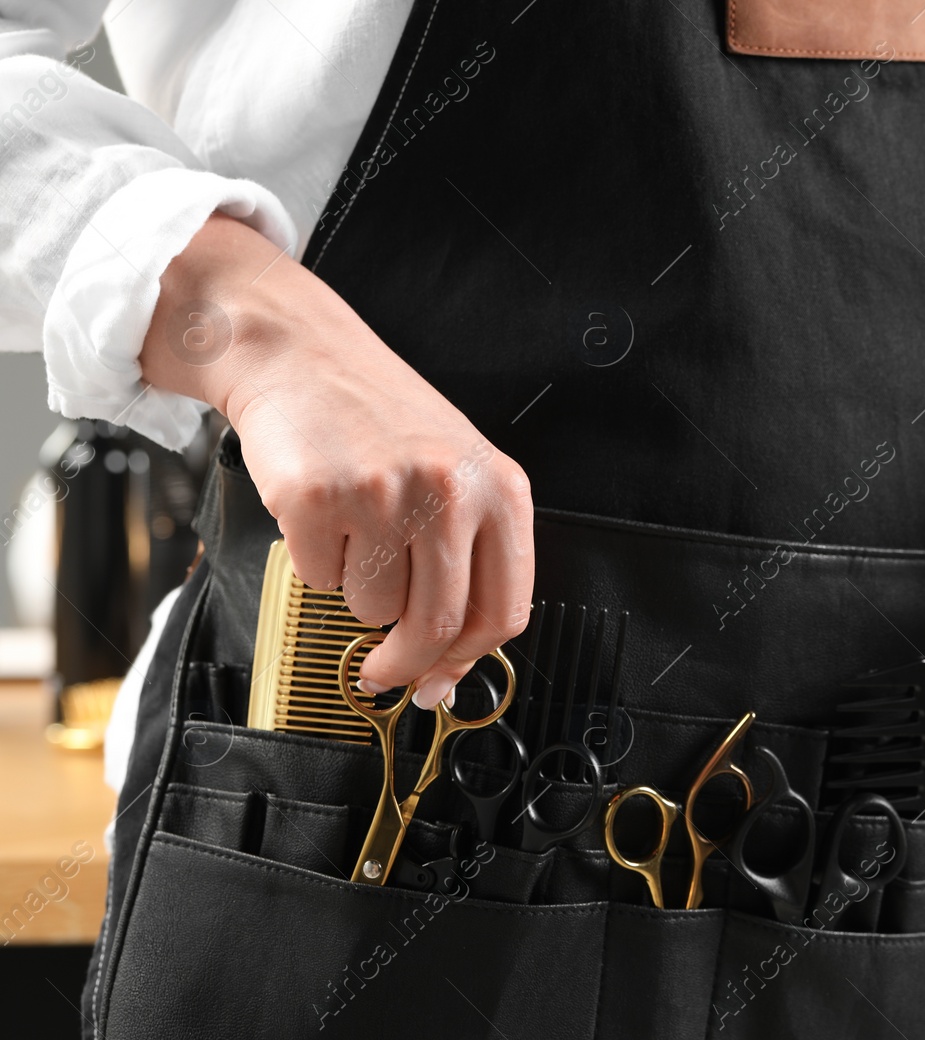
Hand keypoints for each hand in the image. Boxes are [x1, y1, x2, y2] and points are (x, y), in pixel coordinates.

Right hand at [140, 214, 534, 706]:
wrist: (302, 353)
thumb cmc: (379, 421)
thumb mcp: (454, 476)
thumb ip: (467, 562)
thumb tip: (445, 666)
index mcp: (501, 488)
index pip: (504, 609)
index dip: (468, 661)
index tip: (441, 682)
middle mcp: (451, 490)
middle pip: (438, 626)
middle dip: (405, 663)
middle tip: (383, 672)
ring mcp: (386, 493)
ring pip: (373, 609)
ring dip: (355, 592)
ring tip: (354, 532)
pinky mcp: (321, 498)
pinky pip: (319, 580)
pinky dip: (313, 562)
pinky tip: (322, 514)